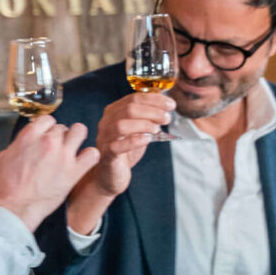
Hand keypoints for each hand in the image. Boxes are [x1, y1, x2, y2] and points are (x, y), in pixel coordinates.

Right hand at [0, 115, 101, 231]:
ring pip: (80, 131)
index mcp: (30, 135)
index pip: (48, 119)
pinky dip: (89, 156)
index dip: (48, 128)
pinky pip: (92, 154)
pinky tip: (83, 161)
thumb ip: (20, 142)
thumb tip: (27, 138)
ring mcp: (63, 155)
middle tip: (57, 149)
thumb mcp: (6, 155)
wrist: (17, 207)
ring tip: (73, 149)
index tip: (48, 137)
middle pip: (62, 127)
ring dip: (77, 138)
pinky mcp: (74, 171)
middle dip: (60, 137)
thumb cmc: (8, 185)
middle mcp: (48, 141)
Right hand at [64, 94, 169, 231]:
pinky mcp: (106, 155)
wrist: (110, 176)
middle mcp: (106, 122)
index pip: (134, 98)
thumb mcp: (138, 131)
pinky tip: (147, 139)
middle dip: (152, 111)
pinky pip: (116, 146)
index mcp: (114, 112)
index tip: (171, 104)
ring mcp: (104, 139)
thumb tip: (166, 108)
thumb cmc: (125, 151)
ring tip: (157, 129)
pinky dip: (134, 141)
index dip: (154, 99)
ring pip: (121, 125)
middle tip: (166, 118)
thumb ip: (147, 119)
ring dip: (144, 124)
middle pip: (129, 109)